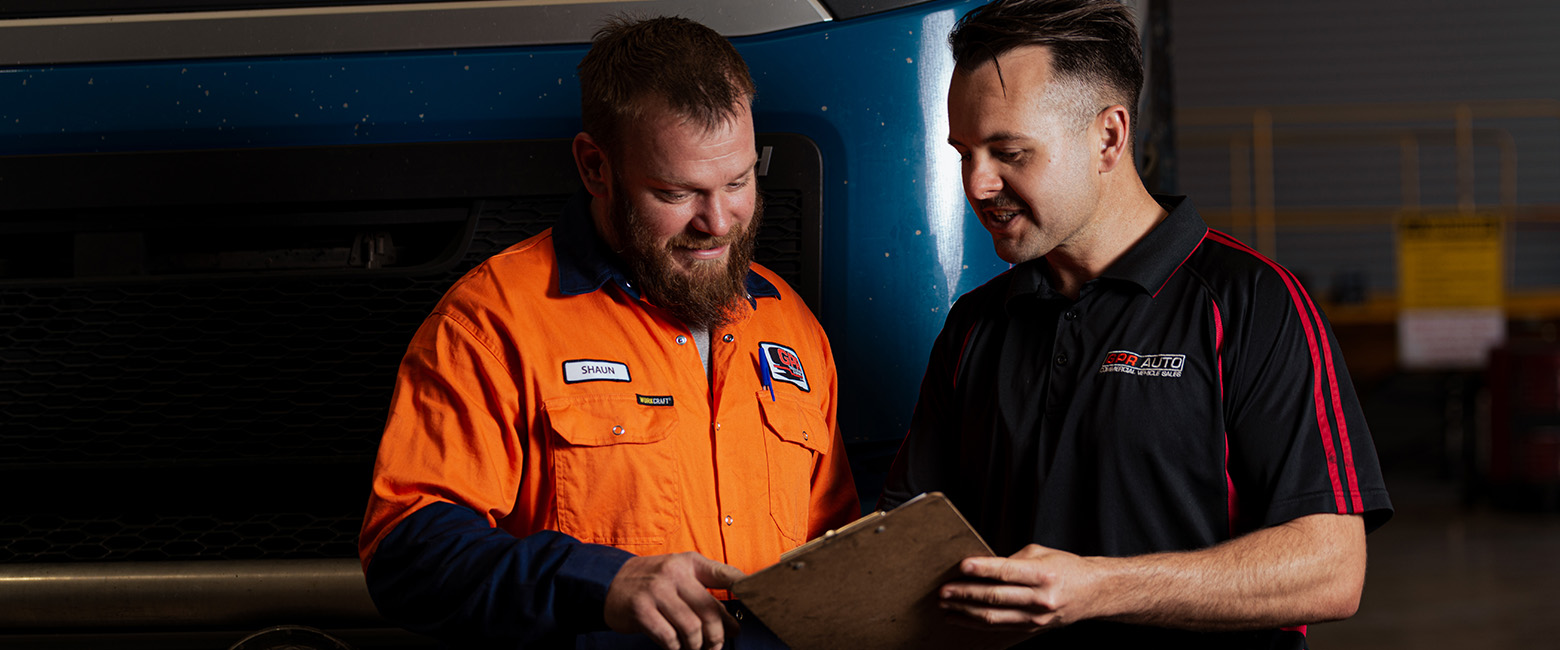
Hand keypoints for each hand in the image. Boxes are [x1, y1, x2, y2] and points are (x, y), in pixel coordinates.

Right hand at [604, 551, 744, 649]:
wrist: (610, 582)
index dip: (745, 589)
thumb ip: (705, 596)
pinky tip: (676, 647)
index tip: (756, 603)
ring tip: (695, 648)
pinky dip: (676, 648)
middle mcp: (674, 574)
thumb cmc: (651, 582)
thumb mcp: (679, 578)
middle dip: (717, 635)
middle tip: (716, 646)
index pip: (725, 574)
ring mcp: (657, 591)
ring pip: (692, 628)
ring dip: (697, 646)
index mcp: (689, 563)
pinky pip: (669, 638)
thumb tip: (733, 627)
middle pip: (710, 611)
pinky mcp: (641, 610)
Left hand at [939, 543, 1105, 632]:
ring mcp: (1035, 617)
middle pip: (995, 596)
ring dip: (965, 611)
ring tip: (945, 605)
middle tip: (943, 590)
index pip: (1006, 571)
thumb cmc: (1066, 568)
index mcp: (1042, 574)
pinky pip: (999, 626)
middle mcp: (1039, 598)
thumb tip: (983, 568)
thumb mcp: (1041, 554)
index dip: (982, 569)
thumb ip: (1012, 561)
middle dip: (965, 593)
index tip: (961, 566)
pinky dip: (976, 623)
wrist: (1093, 593)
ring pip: (993, 616)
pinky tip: (960, 617)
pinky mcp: (1031, 628)